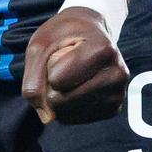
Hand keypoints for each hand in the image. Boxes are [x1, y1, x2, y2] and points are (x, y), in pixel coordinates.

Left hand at [20, 9, 129, 124]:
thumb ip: (33, 79)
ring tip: (72, 74)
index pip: (57, 79)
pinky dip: (66, 108)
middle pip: (61, 100)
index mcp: (104, 49)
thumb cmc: (65, 34)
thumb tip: (47, 117)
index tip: (63, 50)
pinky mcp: (113, 109)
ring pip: (67, 113)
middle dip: (51, 85)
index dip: (49, 67)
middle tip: (66, 64)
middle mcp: (117, 74)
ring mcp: (118, 94)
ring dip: (58, 97)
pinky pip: (75, 119)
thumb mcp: (40, 44)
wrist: (90, 32)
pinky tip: (76, 87)